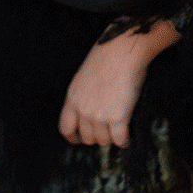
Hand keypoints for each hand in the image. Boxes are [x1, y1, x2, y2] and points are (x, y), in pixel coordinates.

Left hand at [58, 19, 179, 147]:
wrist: (121, 51)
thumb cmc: (106, 59)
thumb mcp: (83, 78)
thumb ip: (83, 97)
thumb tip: (89, 113)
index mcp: (72, 99)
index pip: (65, 128)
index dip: (73, 138)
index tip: (79, 140)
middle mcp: (83, 110)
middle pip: (87, 137)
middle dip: (97, 137)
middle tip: (107, 132)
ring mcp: (99, 115)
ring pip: (104, 141)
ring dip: (112, 138)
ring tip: (118, 131)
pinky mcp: (118, 118)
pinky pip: (120, 140)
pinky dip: (124, 141)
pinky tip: (127, 137)